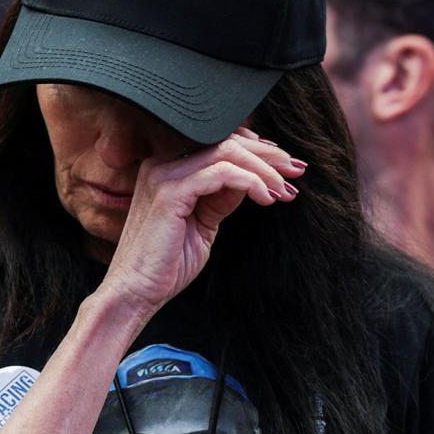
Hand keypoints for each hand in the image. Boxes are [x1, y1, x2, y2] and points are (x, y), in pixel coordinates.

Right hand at [98, 126, 305, 311]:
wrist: (136, 293)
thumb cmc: (167, 264)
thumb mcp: (203, 224)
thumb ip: (222, 198)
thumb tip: (254, 181)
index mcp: (169, 168)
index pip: (219, 141)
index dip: (257, 149)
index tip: (285, 167)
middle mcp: (163, 164)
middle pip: (227, 141)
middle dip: (269, 155)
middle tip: (297, 172)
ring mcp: (164, 175)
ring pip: (227, 152)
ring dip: (264, 170)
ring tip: (285, 191)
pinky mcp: (170, 192)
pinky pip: (221, 174)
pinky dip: (250, 182)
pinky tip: (266, 198)